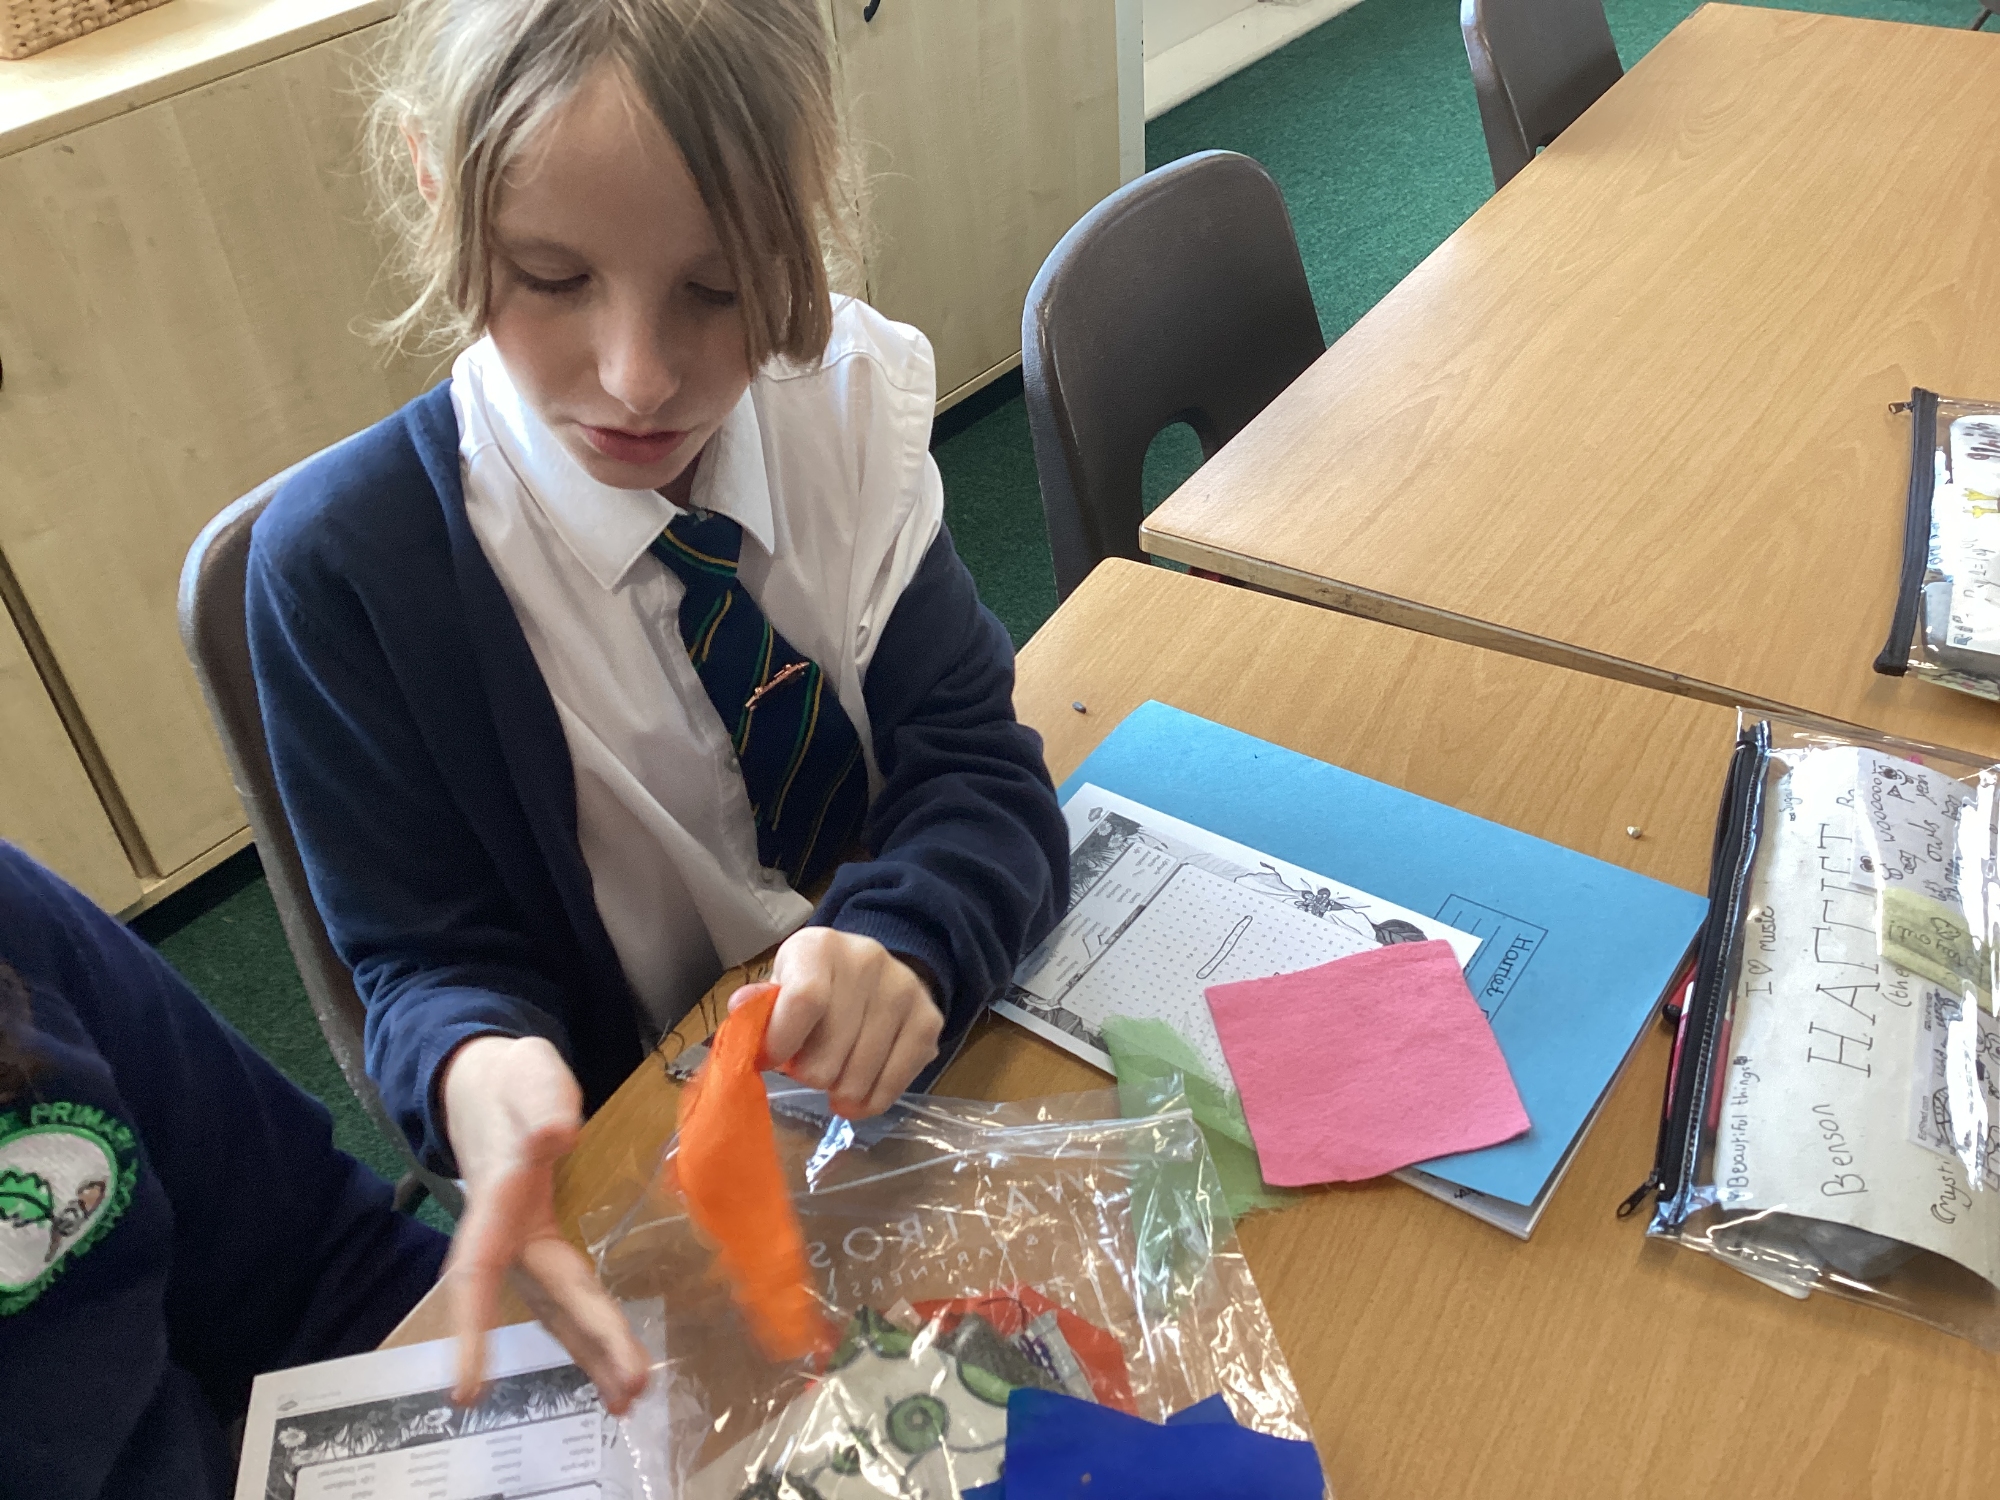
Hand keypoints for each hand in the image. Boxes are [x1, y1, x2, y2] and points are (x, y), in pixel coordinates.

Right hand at [439, 1035, 650, 1412]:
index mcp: (497, 1201)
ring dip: (594, 1354)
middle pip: (546, 1299)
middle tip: (630, 1389)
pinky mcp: (548, 1247)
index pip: (476, 1271)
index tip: (468, 1388)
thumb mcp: (526, 1074)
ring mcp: (528, 1247)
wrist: (489, 1087)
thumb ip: (541, 1102)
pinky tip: (617, 1368)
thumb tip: (556, 1135)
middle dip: (588, 1343)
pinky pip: (573, 1297)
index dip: (470, 1331)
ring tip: (629, 1399)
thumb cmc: (510, 1082)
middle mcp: (509, 1237)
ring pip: (561, 1309)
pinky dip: (594, 1334)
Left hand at [754, 929, 941, 1117]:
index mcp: (821, 946)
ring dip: (837, 1091)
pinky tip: (856, 1097)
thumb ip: (761, 1003)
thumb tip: (742, 1008)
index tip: (772, 1061)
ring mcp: (904, 991)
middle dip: (809, 1074)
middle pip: (828, 1054)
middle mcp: (867, 961)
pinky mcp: (929, 1021)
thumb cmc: (815, 982)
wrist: (875, 971)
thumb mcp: (783, 982)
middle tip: (807, 1067)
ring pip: (858, 1078)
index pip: (804, 1001)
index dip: (782, 1044)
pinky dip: (868, 1103)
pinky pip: (892, 1087)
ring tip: (833, 1077)